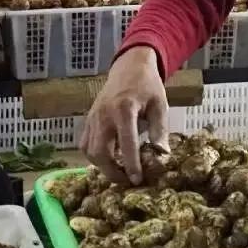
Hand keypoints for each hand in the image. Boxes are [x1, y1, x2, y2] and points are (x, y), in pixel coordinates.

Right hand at [79, 46, 168, 184]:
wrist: (129, 66)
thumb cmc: (147, 85)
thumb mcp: (159, 104)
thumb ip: (160, 129)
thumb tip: (162, 154)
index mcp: (124, 109)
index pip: (126, 143)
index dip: (131, 165)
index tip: (137, 180)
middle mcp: (104, 114)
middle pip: (100, 151)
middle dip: (112, 171)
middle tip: (127, 181)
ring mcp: (93, 117)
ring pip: (89, 150)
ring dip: (102, 166)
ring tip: (119, 172)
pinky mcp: (88, 119)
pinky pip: (85, 144)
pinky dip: (94, 156)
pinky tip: (109, 159)